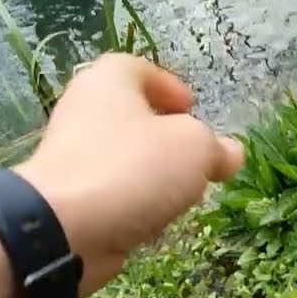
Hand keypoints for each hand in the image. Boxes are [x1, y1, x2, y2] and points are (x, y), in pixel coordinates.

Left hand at [12, 53, 244, 296]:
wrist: (65, 228)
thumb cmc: (133, 169)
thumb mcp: (194, 148)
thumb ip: (217, 147)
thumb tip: (231, 153)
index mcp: (109, 81)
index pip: (140, 69)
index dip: (170, 86)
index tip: (193, 109)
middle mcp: (85, 110)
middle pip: (133, 116)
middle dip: (167, 136)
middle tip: (196, 156)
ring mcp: (73, 156)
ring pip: (124, 157)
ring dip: (154, 174)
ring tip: (182, 194)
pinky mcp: (70, 196)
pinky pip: (112, 191)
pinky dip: (134, 202)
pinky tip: (153, 220)